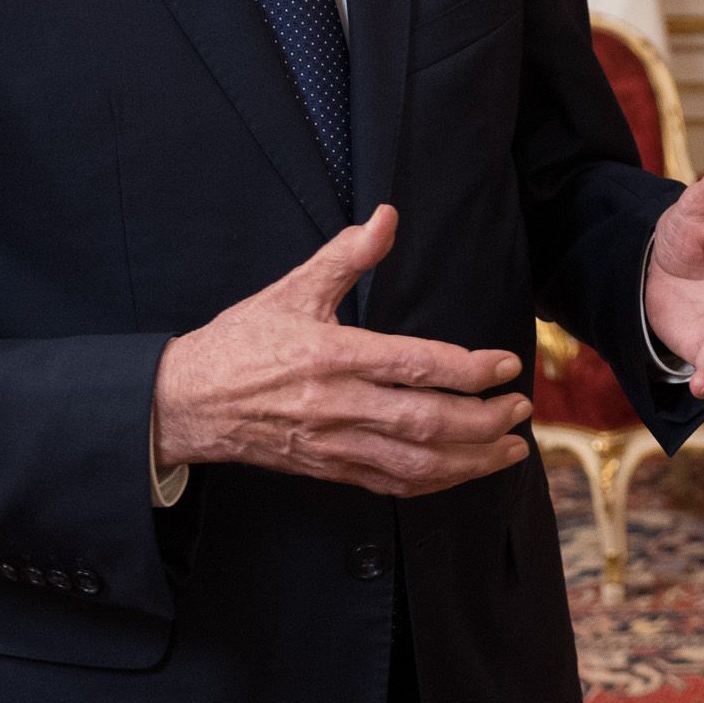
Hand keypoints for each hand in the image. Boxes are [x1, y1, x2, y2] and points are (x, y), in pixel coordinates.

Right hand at [152, 205, 532, 495]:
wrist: (182, 403)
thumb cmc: (239, 343)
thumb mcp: (291, 290)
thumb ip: (345, 257)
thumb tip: (387, 216)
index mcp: (332, 355)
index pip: (415, 365)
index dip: (468, 369)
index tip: (505, 366)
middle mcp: (337, 405)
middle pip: (425, 421)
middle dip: (483, 420)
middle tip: (521, 409)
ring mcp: (333, 444)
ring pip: (413, 463)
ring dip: (470, 460)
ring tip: (511, 449)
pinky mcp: (327, 470)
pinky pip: (389, 485)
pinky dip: (433, 483)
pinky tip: (463, 472)